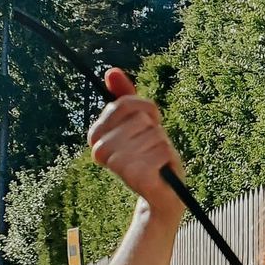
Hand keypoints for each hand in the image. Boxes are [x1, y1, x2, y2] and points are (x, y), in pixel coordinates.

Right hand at [87, 69, 184, 218]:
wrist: (160, 193)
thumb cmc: (149, 154)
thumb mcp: (138, 122)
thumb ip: (124, 97)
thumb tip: (111, 71)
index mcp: (95, 136)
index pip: (124, 104)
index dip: (144, 112)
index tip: (145, 127)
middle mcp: (99, 150)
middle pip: (140, 119)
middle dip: (153, 131)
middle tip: (150, 149)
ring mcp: (116, 164)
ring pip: (153, 134)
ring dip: (162, 145)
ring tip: (156, 160)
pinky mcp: (135, 176)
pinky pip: (162, 150)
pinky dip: (168, 157)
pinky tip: (160, 170)